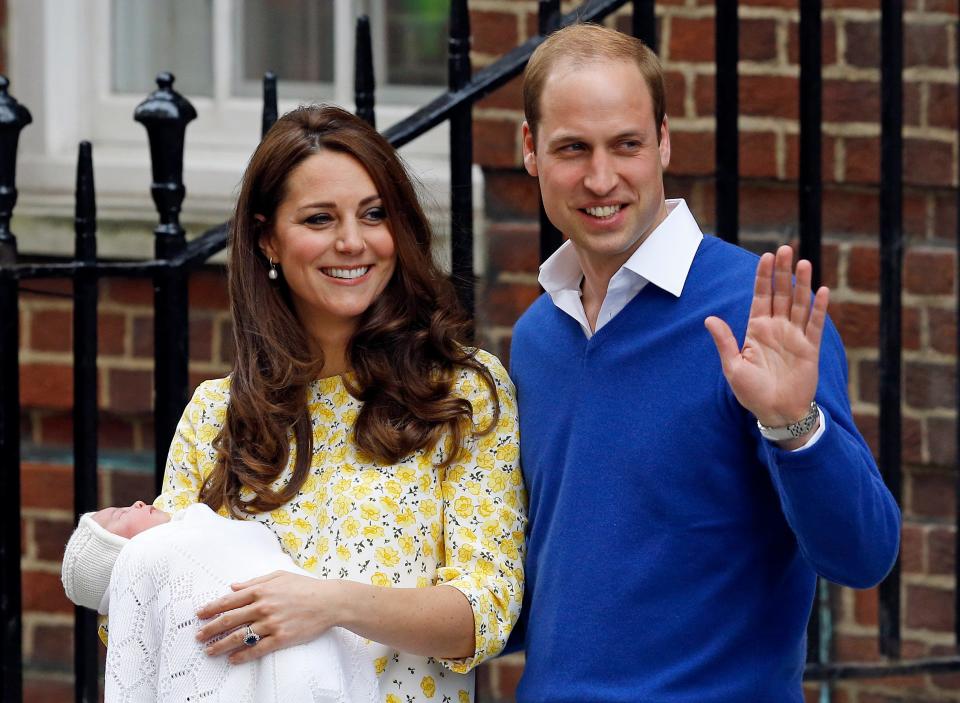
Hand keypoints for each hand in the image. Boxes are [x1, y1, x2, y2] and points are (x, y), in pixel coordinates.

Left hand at [195, 570, 346, 663]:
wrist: (329, 601)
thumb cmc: (305, 586)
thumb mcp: (279, 576)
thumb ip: (254, 581)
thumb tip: (233, 586)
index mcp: (261, 590)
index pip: (229, 600)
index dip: (212, 608)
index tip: (200, 614)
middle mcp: (263, 607)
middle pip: (230, 620)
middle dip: (210, 629)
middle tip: (198, 636)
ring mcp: (272, 623)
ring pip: (239, 636)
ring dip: (221, 645)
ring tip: (209, 651)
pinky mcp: (281, 638)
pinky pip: (257, 649)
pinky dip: (242, 655)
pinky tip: (232, 659)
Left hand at [704, 245, 828, 433]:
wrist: (776, 413)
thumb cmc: (751, 393)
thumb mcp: (733, 367)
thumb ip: (725, 341)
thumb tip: (709, 319)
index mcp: (757, 330)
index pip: (761, 297)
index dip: (763, 277)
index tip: (766, 257)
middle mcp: (777, 329)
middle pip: (781, 294)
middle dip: (782, 272)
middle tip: (785, 249)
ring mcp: (795, 337)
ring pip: (799, 304)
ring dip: (802, 284)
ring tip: (803, 263)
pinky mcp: (810, 348)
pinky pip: (815, 325)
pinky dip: (819, 308)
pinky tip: (822, 291)